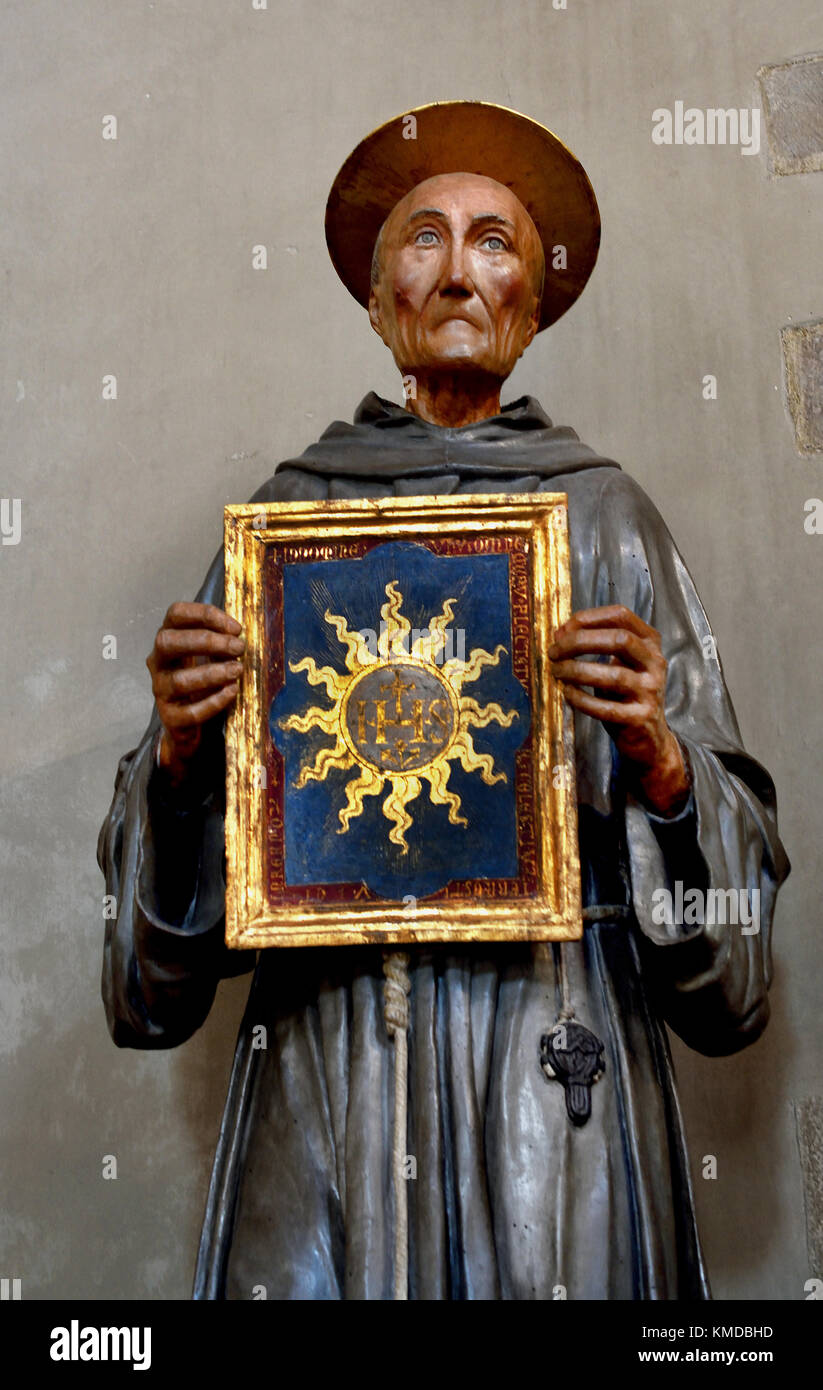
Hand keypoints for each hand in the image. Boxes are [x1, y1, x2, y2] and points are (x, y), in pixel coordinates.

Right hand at [146, 602, 244, 786]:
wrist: (189, 722)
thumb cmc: (202, 680)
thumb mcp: (210, 655)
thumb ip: (222, 642)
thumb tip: (240, 636)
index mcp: (168, 638)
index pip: (176, 614)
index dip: (205, 615)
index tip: (236, 628)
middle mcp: (158, 662)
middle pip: (168, 642)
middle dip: (206, 642)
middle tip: (238, 648)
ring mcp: (160, 690)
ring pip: (179, 680)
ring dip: (212, 673)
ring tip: (237, 670)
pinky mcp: (169, 717)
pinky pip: (190, 712)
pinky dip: (214, 702)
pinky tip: (232, 692)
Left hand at [549, 605, 689, 816]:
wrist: (649, 738)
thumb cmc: (625, 695)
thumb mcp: (618, 664)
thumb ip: (596, 646)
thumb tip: (560, 634)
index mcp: (650, 643)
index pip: (621, 616)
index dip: (588, 618)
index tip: (563, 629)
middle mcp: (655, 663)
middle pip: (619, 640)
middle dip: (580, 642)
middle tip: (554, 652)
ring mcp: (651, 691)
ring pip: (613, 674)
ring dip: (576, 671)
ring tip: (557, 672)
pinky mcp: (640, 718)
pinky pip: (606, 708)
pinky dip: (582, 699)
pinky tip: (567, 694)